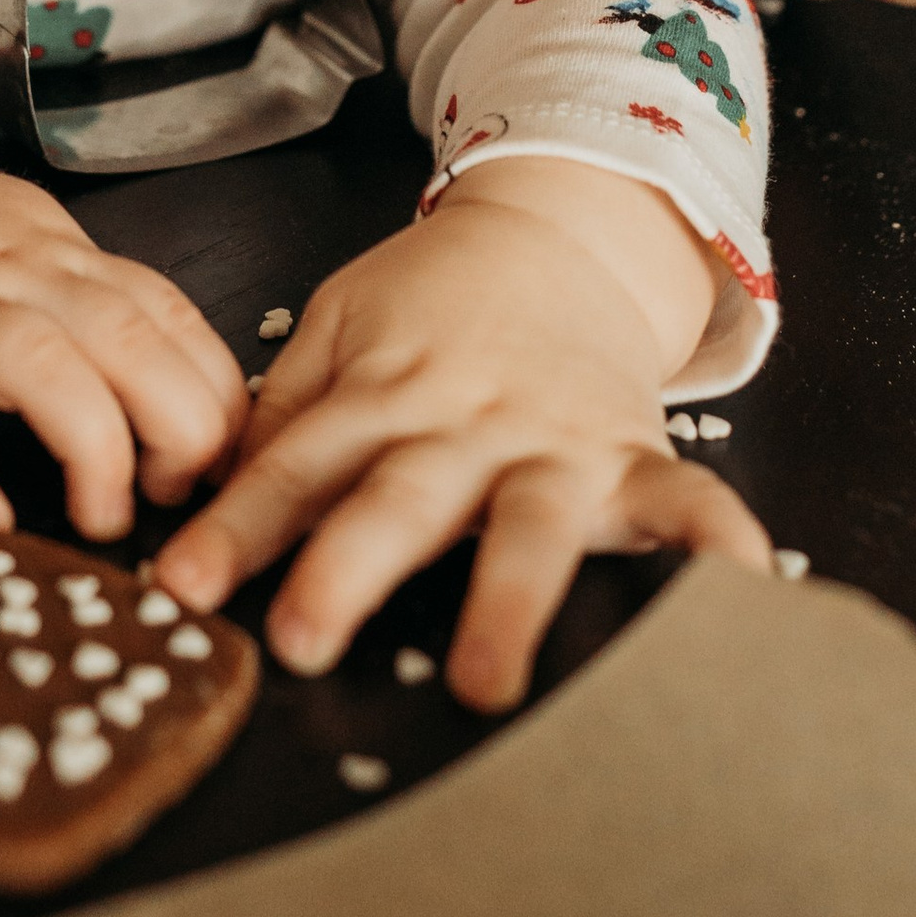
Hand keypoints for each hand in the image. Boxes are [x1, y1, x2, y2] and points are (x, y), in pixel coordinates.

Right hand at [0, 137, 247, 543]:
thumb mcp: (17, 245)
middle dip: (182, 430)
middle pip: (131, 340)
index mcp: (57, 255)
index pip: (173, 316)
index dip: (216, 398)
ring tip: (98, 519)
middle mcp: (10, 276)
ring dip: (94, 452)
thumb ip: (87, 303)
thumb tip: (178, 389)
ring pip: (42, 367)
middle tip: (176, 501)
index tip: (223, 465)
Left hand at [153, 165, 767, 710]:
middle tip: (301, 640)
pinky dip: (712, 541)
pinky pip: (684, 499)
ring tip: (485, 683)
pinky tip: (736, 594)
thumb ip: (283, 412)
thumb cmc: (431, 301)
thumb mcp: (336, 328)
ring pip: (528, 523)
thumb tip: (204, 493)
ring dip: (507, 599)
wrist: (555, 233)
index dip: (236, 529)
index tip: (180, 590)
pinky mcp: (635, 454)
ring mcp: (554, 442)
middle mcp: (463, 422)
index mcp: (380, 393)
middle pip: (399, 498)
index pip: (294, 467)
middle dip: (349, 569)